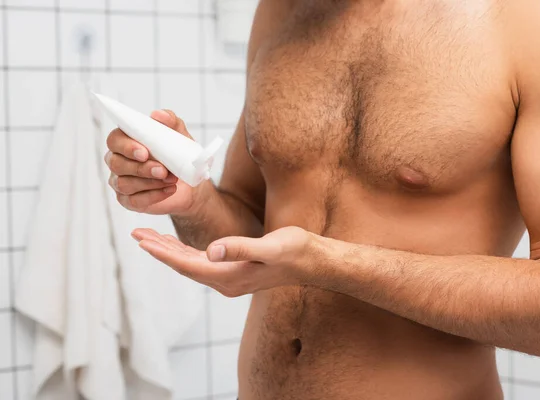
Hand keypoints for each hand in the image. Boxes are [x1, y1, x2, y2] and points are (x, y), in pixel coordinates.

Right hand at [104, 109, 196, 214]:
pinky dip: (154, 195)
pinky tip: (169, 190)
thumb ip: (170, 121)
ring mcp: (121, 182)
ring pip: (125, 184)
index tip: (145, 152)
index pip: (114, 140)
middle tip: (162, 169)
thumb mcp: (179, 135)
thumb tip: (157, 115)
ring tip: (171, 179)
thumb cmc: (178, 154)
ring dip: (150, 182)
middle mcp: (118, 161)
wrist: (190, 181)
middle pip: (117, 164)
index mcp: (125, 141)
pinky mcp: (129, 200)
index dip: (127, 146)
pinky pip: (134, 201)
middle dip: (141, 168)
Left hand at [131, 226, 315, 296]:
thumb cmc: (294, 251)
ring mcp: (229, 279)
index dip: (163, 253)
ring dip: (170, 251)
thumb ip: (240, 249)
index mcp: (230, 278)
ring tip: (149, 237)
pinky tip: (177, 245)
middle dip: (159, 250)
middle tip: (136, 233)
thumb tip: (210, 250)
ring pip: (190, 264)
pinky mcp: (234, 271)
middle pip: (183, 266)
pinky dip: (185, 253)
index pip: (187, 265)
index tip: (141, 240)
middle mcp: (225, 282)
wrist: (311, 261)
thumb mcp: (270, 248)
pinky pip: (202, 263)